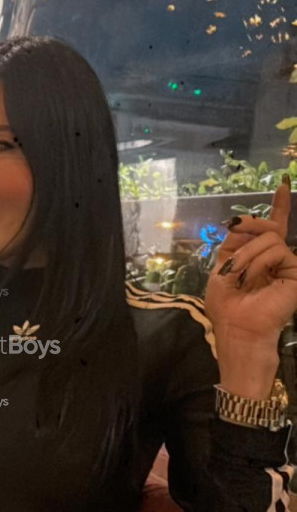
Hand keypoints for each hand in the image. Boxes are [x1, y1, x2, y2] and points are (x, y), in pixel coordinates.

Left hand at [205, 176, 296, 346]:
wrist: (237, 327)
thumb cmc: (227, 304)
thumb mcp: (222, 267)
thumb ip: (235, 243)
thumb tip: (240, 222)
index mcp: (259, 256)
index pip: (272, 227)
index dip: (278, 207)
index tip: (283, 184)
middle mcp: (276, 258)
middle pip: (269, 226)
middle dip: (248, 228)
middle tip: (235, 243)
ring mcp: (287, 264)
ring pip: (270, 236)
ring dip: (246, 254)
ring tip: (239, 276)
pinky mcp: (296, 271)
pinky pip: (277, 249)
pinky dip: (258, 262)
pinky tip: (252, 279)